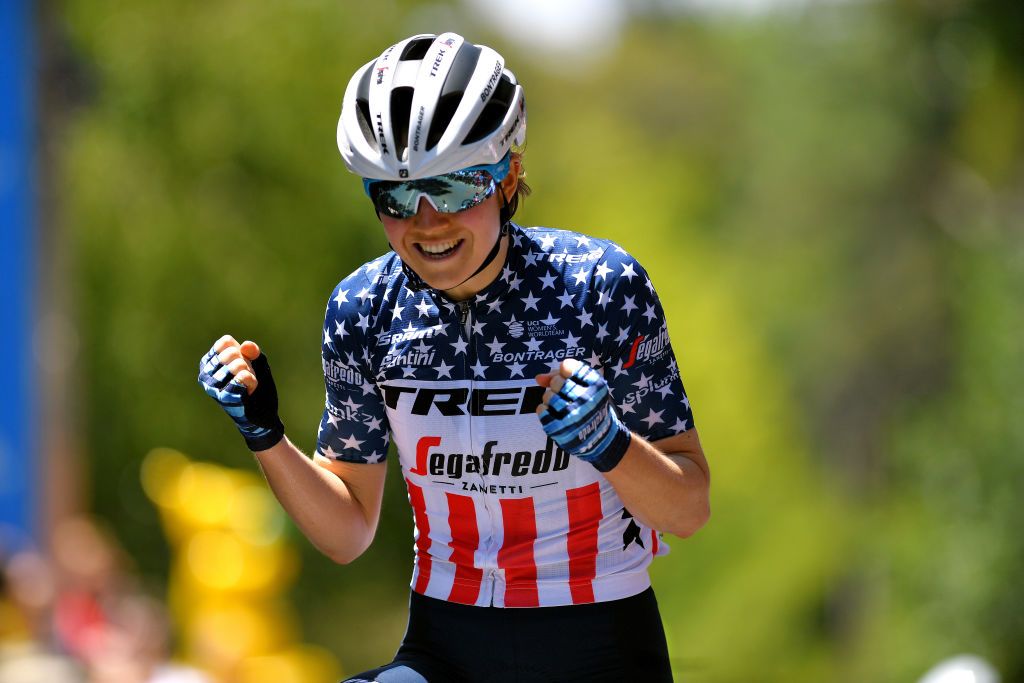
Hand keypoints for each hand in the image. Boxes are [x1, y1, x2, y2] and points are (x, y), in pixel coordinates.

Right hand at [198, 335, 284, 451]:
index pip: (225, 343)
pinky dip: (252, 381)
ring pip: (237, 365)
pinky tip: (251, 388)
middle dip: (246, 362)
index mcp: (209, 363)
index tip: (243, 363)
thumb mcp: (258, 365)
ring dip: (249, 372)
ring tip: (247, 383)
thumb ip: (254, 352)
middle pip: (231, 353)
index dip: (240, 350)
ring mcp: (213, 387)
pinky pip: (243, 378)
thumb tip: (245, 345)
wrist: (262, 415)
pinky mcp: (224, 398)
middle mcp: (206, 375)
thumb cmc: (256, 386)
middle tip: (246, 375)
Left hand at [535, 359, 631, 471]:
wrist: (600, 437)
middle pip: (556, 382)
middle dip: (556, 386)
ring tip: (560, 405)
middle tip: (565, 393)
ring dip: (550, 399)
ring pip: (547, 396)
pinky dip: (544, 410)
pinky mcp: (561, 429)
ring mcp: (573, 415)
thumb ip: (561, 375)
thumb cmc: (590, 406)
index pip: (568, 367)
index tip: (568, 377)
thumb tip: (538, 378)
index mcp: (596, 385)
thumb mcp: (587, 386)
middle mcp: (586, 399)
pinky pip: (541, 410)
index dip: (564, 371)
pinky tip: (554, 413)